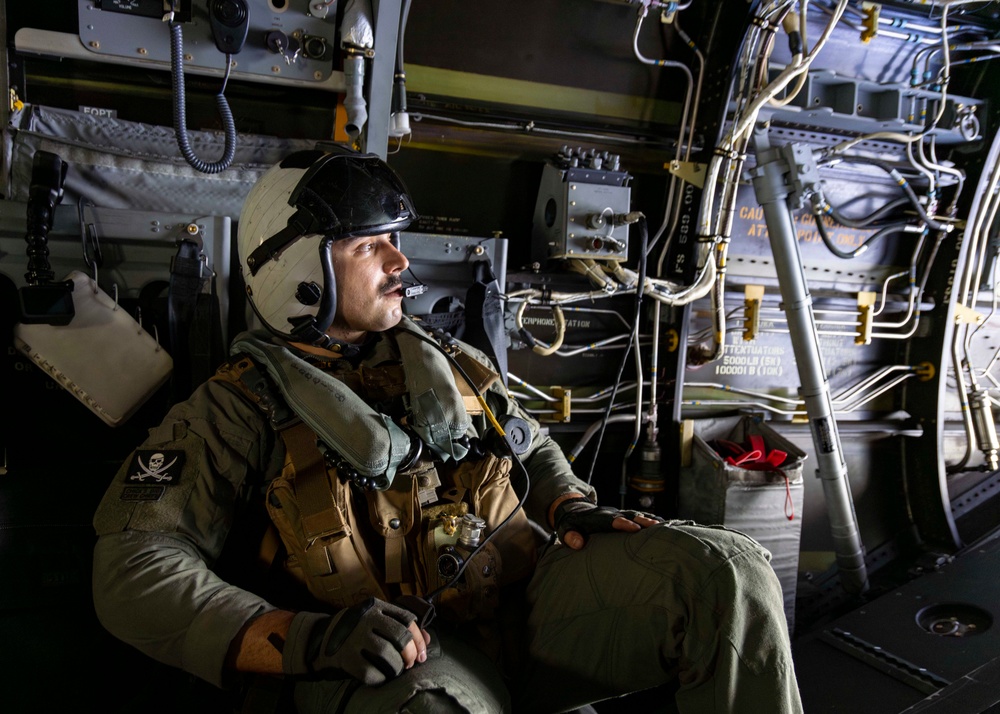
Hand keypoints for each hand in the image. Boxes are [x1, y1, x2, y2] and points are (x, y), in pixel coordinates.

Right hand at [282, 598, 430, 684]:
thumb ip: (400, 625)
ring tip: (396, 669)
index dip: (420, 637)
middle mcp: (366, 619)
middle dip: (411, 653)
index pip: (408, 619)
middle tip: (411, 663)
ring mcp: (355, 638)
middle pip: (401, 636)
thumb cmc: (355, 630)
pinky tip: (381, 677)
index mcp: (376, 607)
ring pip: (388, 654)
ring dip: (397, 666)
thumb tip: (427, 639)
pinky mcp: (345, 657)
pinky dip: (381, 678)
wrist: (318, 638)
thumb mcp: (376, 619)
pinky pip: (371, 672)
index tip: (422, 653)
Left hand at [554, 497, 663, 549]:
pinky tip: (662, 524)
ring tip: (664, 526)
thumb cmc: (571, 525)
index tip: (635, 528)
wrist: (574, 511)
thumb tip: (578, 544)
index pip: (611, 520)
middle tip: (656, 526)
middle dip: (642, 520)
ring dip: (648, 519)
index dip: (623, 524)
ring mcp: (617, 514)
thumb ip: (570, 537)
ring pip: (635, 514)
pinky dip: (649, 519)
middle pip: (628, 515)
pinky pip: (637, 516)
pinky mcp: (622, 516)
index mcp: (597, 518)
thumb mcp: (566, 531)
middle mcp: (610, 514)